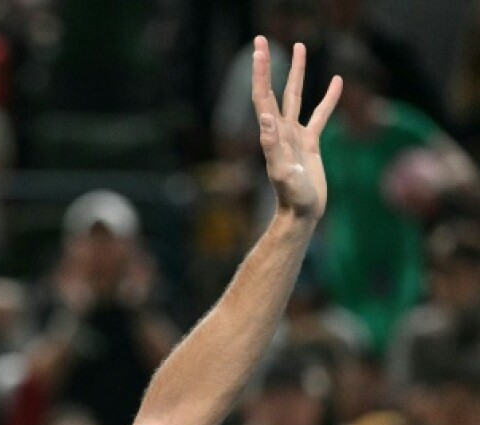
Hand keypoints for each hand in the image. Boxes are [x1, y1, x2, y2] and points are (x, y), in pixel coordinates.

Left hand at [252, 36, 342, 219]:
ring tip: (299, 46)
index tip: (258, 49)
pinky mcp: (310, 143)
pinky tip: (337, 81)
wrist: (302, 213)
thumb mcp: (283, 173)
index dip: (260, 73)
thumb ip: (273, 148)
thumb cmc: (293, 197)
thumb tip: (266, 119)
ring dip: (296, 72)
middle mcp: (280, 130)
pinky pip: (320, 114)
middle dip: (268, 65)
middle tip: (262, 39)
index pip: (263, 96)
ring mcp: (295, 135)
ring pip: (295, 96)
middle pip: (274, 90)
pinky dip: (329, 98)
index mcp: (273, 134)